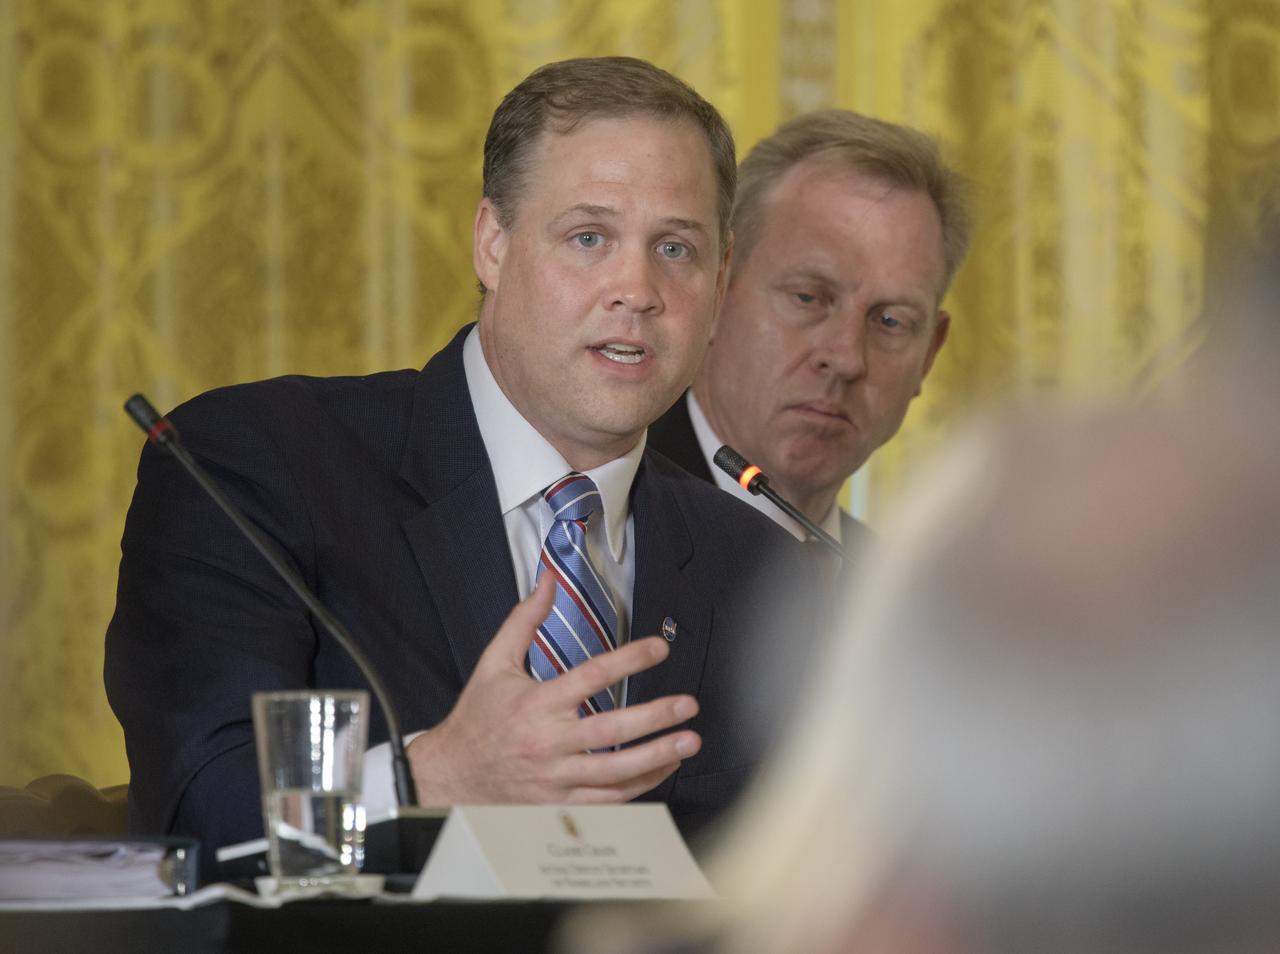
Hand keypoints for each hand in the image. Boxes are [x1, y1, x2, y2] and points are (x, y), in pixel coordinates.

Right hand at [406, 574, 701, 804]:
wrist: (452, 774)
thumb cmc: (477, 716)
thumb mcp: (494, 662)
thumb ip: (524, 620)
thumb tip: (548, 581)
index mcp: (537, 702)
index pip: (591, 676)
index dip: (629, 660)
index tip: (659, 648)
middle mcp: (548, 741)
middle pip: (611, 729)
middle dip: (655, 717)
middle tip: (687, 705)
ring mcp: (556, 777)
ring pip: (615, 771)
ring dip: (657, 756)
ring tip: (688, 742)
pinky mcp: (560, 802)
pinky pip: (608, 798)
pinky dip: (640, 786)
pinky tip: (663, 768)